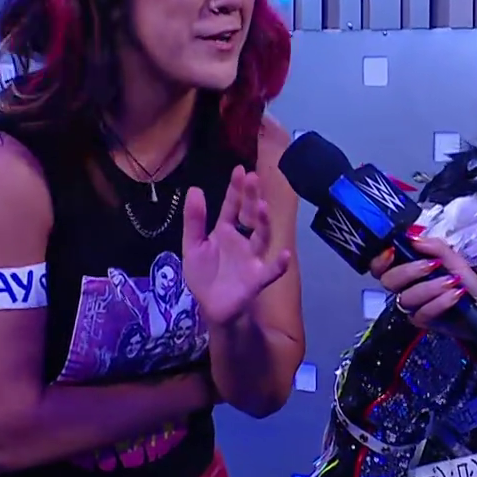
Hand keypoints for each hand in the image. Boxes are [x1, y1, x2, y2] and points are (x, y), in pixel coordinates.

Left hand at [182, 166, 292, 326]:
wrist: (210, 307)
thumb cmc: (204, 274)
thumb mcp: (192, 245)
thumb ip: (194, 220)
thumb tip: (194, 188)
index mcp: (226, 230)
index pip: (232, 206)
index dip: (236, 189)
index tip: (240, 170)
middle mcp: (243, 240)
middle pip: (249, 216)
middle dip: (251, 197)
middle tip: (253, 178)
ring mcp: (252, 259)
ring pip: (262, 238)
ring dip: (263, 223)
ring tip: (262, 207)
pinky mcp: (257, 279)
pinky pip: (270, 271)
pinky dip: (279, 264)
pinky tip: (284, 254)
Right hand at [377, 236, 476, 331]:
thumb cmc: (466, 281)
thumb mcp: (452, 258)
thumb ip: (433, 246)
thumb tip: (413, 238)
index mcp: (408, 268)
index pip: (381, 265)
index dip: (380, 260)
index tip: (393, 252)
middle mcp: (406, 287)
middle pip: (388, 281)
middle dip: (408, 271)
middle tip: (432, 266)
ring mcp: (412, 306)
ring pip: (405, 298)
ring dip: (430, 287)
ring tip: (452, 281)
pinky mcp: (422, 321)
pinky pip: (422, 313)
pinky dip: (440, 302)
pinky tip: (455, 295)